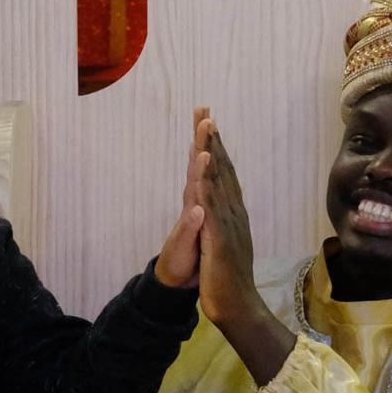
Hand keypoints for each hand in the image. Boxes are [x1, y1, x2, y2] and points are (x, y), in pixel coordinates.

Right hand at [152, 108, 211, 288]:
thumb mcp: (206, 220)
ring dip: (198, 168)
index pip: (207, 164)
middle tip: (203, 113)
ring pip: (194, 190)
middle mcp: (194, 203)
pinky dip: (195, 212)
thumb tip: (213, 181)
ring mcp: (190, 220)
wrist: (178, 280)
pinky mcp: (185, 239)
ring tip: (202, 145)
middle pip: (198, 167)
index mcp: (202, 197)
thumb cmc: (194, 250)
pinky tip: (198, 203)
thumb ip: (208, 201)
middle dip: (201, 141)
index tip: (209, 114)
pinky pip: (191, 224)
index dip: (209, 141)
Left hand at [191, 116, 263, 326]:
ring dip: (211, 153)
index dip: (217, 149)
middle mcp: (233, 213)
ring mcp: (228, 223)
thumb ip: (225, 225)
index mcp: (232, 214)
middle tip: (205, 111)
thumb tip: (227, 209)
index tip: (209, 124)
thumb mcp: (226, 245)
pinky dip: (207, 184)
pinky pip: (212, 205)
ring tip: (206, 127)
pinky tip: (203, 166)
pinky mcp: (220, 237)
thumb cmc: (229, 279)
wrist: (237, 306)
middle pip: (222, 170)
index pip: (224, 175)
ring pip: (218, 181)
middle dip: (213, 140)